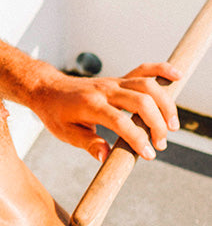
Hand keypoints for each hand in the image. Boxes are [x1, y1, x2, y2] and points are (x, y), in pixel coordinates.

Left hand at [32, 62, 180, 161]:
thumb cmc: (56, 114)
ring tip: (172, 126)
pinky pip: (143, 70)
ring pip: (147, 85)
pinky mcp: (119, 79)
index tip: (149, 155)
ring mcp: (113, 82)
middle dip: (157, 124)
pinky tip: (177, 75)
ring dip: (165, 104)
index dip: (137, 139)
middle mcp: (105, 90)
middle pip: (141, 102)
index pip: (120, 121)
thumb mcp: (65, 133)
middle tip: (161, 144)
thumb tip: (105, 156)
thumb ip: (87, 143)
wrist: (48, 89)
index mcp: (90, 105)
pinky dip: (161, 70)